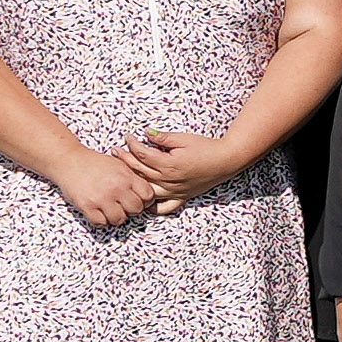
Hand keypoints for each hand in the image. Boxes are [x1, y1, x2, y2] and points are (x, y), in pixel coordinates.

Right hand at [49, 148, 162, 229]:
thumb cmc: (94, 162)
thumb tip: (147, 191)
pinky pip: (101, 223)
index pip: (148, 195)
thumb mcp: (119, 164)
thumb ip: (134, 177)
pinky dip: (101, 220)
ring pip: (120, 219)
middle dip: (132, 209)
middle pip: (136, 209)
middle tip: (124, 204)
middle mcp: (116, 188)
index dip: (145, 199)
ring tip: (111, 209)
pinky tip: (99, 211)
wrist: (69, 160)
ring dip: (117, 216)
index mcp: (127, 177)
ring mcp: (102, 198)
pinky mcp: (87, 207)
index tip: (139, 199)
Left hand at [123, 130, 239, 213]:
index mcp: (168, 164)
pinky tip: (144, 201)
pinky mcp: (181, 197)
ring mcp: (174, 191)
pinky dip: (152, 207)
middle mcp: (168, 180)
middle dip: (125, 159)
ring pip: (146, 190)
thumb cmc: (206, 148)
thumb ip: (163, 137)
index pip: (142, 153)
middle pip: (140, 171)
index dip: (132, 144)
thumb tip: (146, 133)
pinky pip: (164, 207)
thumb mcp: (184, 139)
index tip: (127, 137)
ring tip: (123, 174)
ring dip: (133, 182)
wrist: (226, 160)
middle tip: (115, 151)